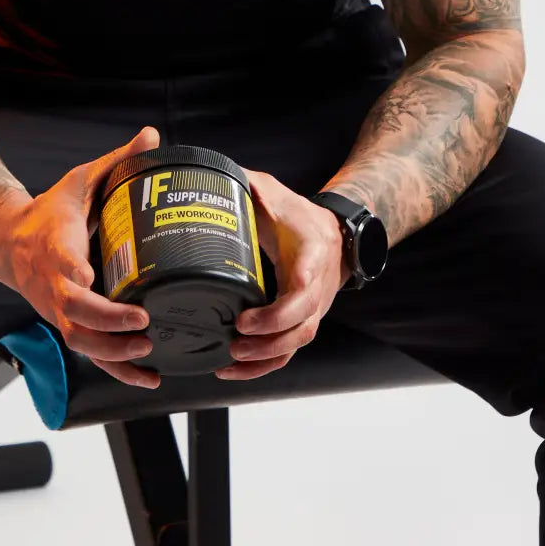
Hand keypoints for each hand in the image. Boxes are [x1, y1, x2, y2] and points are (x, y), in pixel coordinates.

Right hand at [0, 126, 162, 388]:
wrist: (10, 243)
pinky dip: (118, 371)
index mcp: (57, 244)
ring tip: (148, 351)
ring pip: (81, 341)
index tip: (88, 278)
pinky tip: (148, 378)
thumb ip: (117, 162)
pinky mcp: (68, 325)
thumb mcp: (80, 181)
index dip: (73, 273)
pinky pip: (91, 353)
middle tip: (142, 321)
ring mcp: (59, 310)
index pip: (61, 262)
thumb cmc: (51, 212)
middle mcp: (54, 284)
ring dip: (113, 353)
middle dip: (107, 321)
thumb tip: (152, 136)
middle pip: (73, 312)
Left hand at [215, 170, 350, 380]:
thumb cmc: (298, 215)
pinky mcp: (303, 322)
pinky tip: (233, 369)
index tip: (249, 317)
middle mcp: (319, 287)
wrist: (334, 234)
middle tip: (235, 339)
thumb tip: (209, 176)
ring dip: (264, 357)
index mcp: (313, 253)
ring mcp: (314, 309)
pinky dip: (262, 366)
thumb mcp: (274, 193)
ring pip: (296, 343)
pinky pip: (287, 352)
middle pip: (302, 324)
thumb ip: (246, 185)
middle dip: (268, 338)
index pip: (305, 286)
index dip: (281, 308)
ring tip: (230, 359)